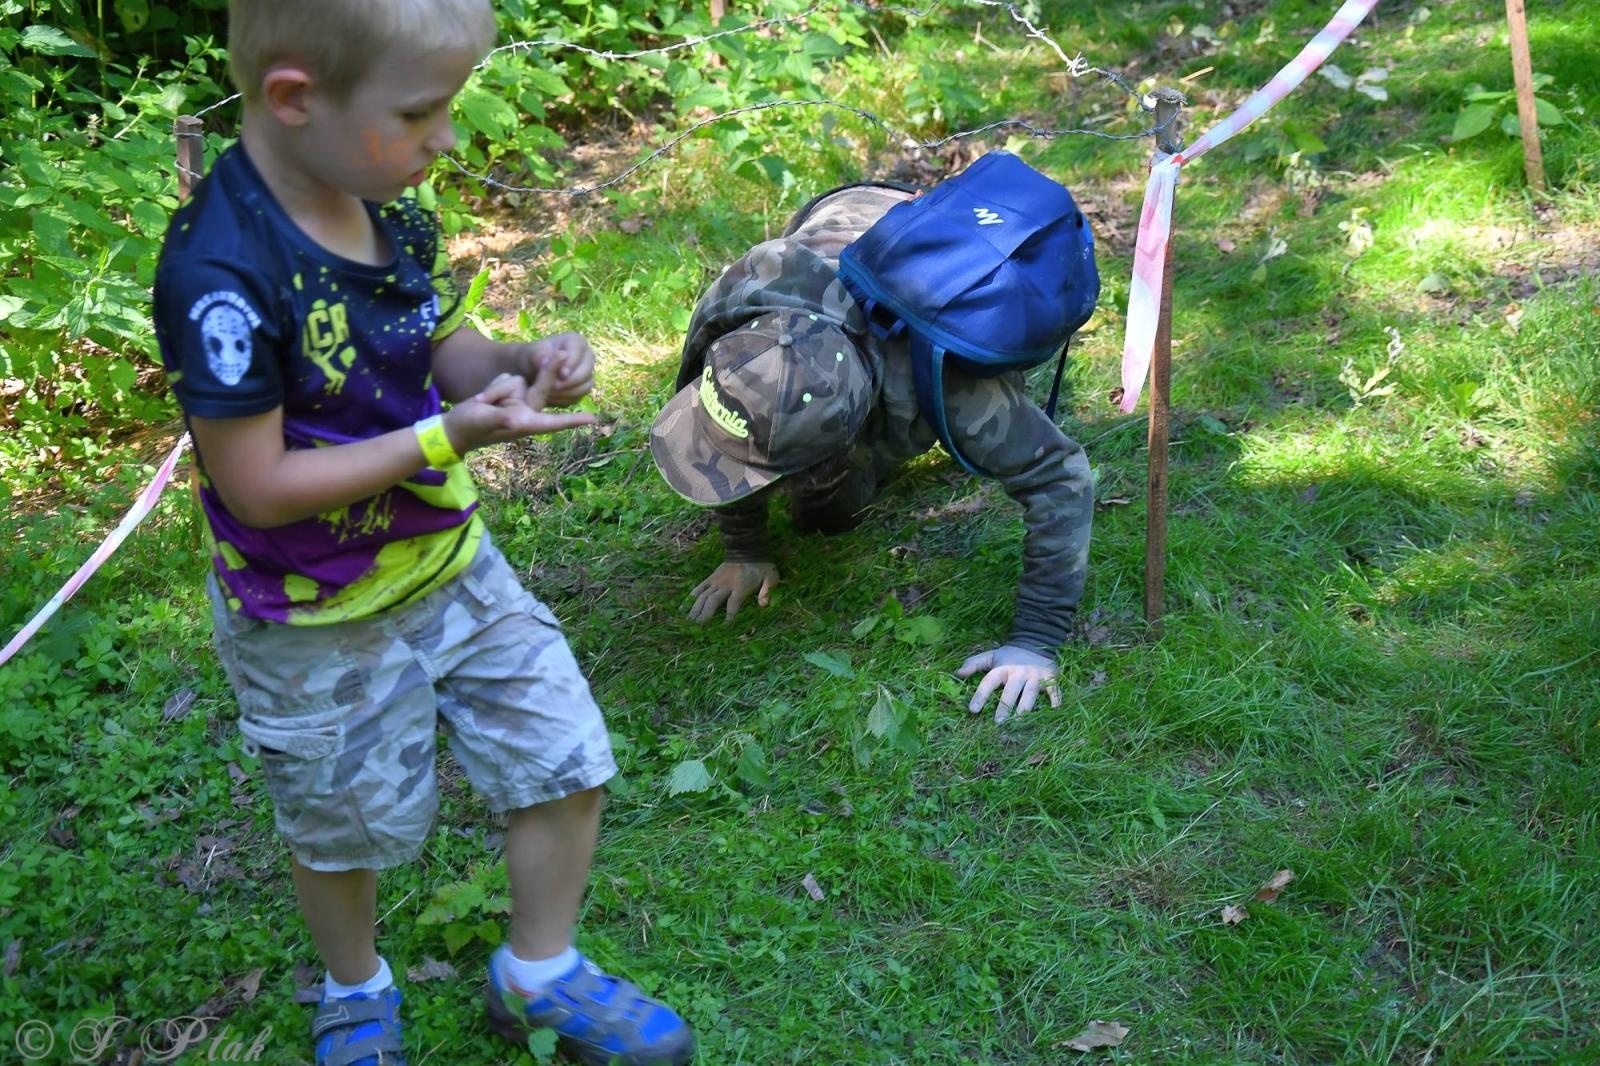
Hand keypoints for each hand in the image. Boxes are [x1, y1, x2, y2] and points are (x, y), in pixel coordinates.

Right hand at [443, 368, 594, 452]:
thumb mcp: (483, 422)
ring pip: (517, 380)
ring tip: (483, 402)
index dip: (572, 420)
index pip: (553, 422)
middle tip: (561, 353)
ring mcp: (518, 402)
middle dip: (548, 372)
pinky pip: (507, 379)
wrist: (454, 426)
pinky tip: (483, 398)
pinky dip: (494, 387)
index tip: (592, 419)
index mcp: (525, 423)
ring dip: (498, 389)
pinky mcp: (510, 393)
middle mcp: (526, 412)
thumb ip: (500, 419)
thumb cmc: (468, 428)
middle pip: (542, 388)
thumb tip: (514, 420)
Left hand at [517, 332, 594, 406]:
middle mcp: (586, 357)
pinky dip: (565, 399)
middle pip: (586, 371)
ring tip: (548, 393)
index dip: (572, 363)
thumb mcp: (529, 355)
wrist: (528, 373)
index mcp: (575, 342)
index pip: (579, 351)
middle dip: (569, 381)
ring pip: (585, 386)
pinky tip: (551, 397)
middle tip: (552, 386)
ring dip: (566, 392)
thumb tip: (546, 360)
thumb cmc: (530, 358)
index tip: (561, 374)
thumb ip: (537, 356)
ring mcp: (586, 374)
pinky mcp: (582, 389)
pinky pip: (579, 396)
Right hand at [688, 561, 778, 622]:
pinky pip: (699, 588)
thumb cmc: (761, 568)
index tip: (725, 628)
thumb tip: (764, 605)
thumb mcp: (771, 577)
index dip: (729, 616)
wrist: (747, 550)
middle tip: (699, 629)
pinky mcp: (711, 578)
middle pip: (713, 601)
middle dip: (706, 615)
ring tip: (689, 622)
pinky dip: (691, 598)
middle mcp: (726, 585)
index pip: (733, 604)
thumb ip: (768, 590)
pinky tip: (684, 608)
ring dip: (695, 609)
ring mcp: (716, 581)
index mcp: (740, 586)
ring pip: (703, 596)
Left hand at [955, 645, 1059, 723]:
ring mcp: (1035, 676)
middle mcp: (1019, 672)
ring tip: (1018, 722)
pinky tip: (1054, 711)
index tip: (973, 710)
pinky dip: (1055, 700)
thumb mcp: (991, 656)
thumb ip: (974, 664)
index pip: (989, 682)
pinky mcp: (1050, 678)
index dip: (980, 696)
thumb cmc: (1009, 656)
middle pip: (1010, 692)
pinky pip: (1053, 690)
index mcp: (1003, 668)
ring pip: (1030, 694)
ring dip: (1024, 708)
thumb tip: (958, 674)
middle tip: (998, 722)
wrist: (1035, 642)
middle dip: (1004, 707)